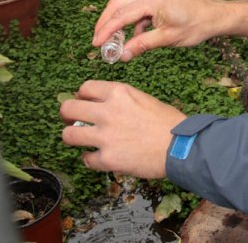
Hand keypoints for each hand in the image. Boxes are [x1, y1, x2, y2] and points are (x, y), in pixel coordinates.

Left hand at [60, 81, 186, 177]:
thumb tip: (105, 106)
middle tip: (72, 121)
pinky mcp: (107, 158)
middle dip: (67, 115)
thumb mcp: (145, 99)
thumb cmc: (169, 123)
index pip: (85, 88)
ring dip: (73, 138)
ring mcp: (105, 136)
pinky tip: (99, 158)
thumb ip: (122, 101)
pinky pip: (86, 159)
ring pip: (68, 135)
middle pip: (68, 109)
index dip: (81, 96)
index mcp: (119, 93)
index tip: (84, 103)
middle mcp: (107, 112)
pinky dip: (91, 159)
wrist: (181, 147)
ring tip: (81, 141)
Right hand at [93, 0, 247, 60]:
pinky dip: (131, 21)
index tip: (96, 44)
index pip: (120, 16)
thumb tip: (121, 56)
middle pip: (117, 5)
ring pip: (125, 5)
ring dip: (117, 22)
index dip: (106, 31)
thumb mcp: (168, 38)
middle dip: (106, 23)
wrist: (216, 15)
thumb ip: (142, 45)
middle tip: (99, 41)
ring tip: (113, 42)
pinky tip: (135, 36)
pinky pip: (137, 7)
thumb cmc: (197, 26)